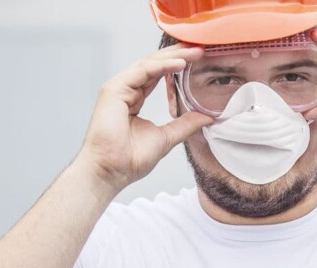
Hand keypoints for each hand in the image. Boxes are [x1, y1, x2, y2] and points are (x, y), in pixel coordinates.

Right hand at [72, 44, 211, 190]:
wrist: (110, 171)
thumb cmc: (129, 160)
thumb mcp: (166, 138)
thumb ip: (184, 124)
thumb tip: (206, 117)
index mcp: (134, 99)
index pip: (158, 74)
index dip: (178, 65)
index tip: (199, 60)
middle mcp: (125, 90)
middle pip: (154, 65)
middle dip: (178, 54)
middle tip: (200, 48)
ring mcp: (118, 88)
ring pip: (149, 64)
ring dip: (174, 56)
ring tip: (196, 52)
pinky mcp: (114, 90)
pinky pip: (142, 71)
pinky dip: (162, 66)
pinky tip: (180, 64)